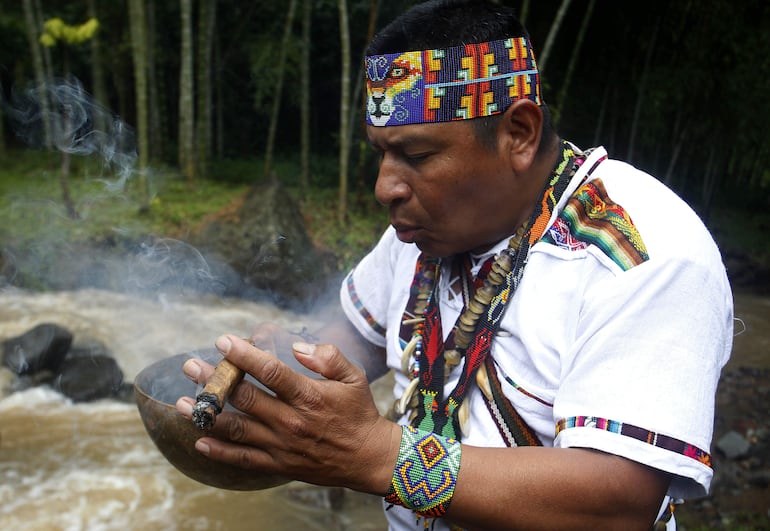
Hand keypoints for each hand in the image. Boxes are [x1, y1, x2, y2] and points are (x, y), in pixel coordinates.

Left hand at [176, 334, 399, 494]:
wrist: (368, 458)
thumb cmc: (359, 413)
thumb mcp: (354, 377)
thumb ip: (327, 357)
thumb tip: (297, 346)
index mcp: (309, 396)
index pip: (270, 372)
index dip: (243, 355)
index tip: (223, 341)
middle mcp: (291, 421)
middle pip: (244, 397)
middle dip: (213, 379)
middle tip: (191, 365)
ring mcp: (282, 445)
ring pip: (236, 428)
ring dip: (206, 414)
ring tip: (181, 402)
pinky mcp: (278, 464)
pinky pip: (243, 459)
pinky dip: (219, 451)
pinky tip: (199, 440)